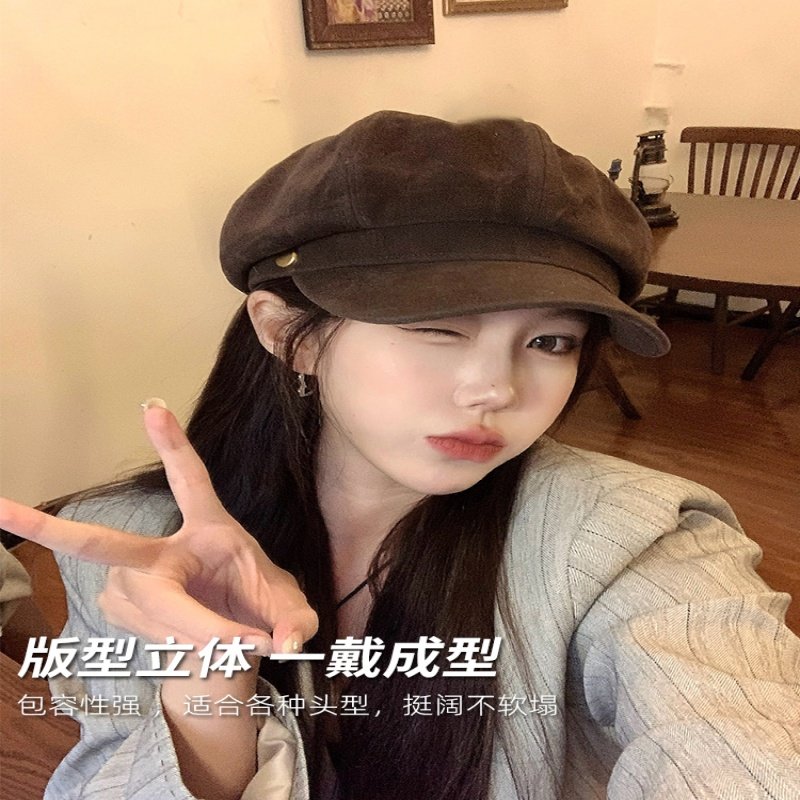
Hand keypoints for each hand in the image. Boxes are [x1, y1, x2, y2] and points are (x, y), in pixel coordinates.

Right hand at [0, 404, 317, 655]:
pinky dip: (185, 643)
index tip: (153, 405)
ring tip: (235, 641)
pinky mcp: (118, 610)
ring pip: (157, 612)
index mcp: (208, 530)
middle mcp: (159, 552)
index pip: (188, 480)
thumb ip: (297, 622)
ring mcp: (131, 583)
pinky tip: (196, 643)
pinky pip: (152, 632)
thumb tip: (288, 641)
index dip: (172, 445)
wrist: (233, 644)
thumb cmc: (259, 609)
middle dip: (50, 528)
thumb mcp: (289, 609)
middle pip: (104, 545)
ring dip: (202, 633)